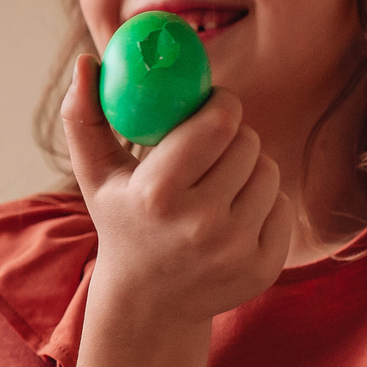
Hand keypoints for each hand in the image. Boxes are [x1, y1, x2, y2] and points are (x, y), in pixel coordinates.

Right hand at [63, 55, 294, 319]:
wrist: (149, 304)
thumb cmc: (123, 222)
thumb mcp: (96, 174)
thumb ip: (84, 115)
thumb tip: (87, 62)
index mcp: (158, 194)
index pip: (220, 123)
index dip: (223, 104)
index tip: (213, 107)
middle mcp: (200, 224)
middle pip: (248, 143)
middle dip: (234, 136)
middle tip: (213, 149)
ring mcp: (234, 250)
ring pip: (269, 171)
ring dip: (249, 168)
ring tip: (220, 186)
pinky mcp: (263, 267)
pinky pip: (282, 205)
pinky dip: (263, 203)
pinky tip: (234, 217)